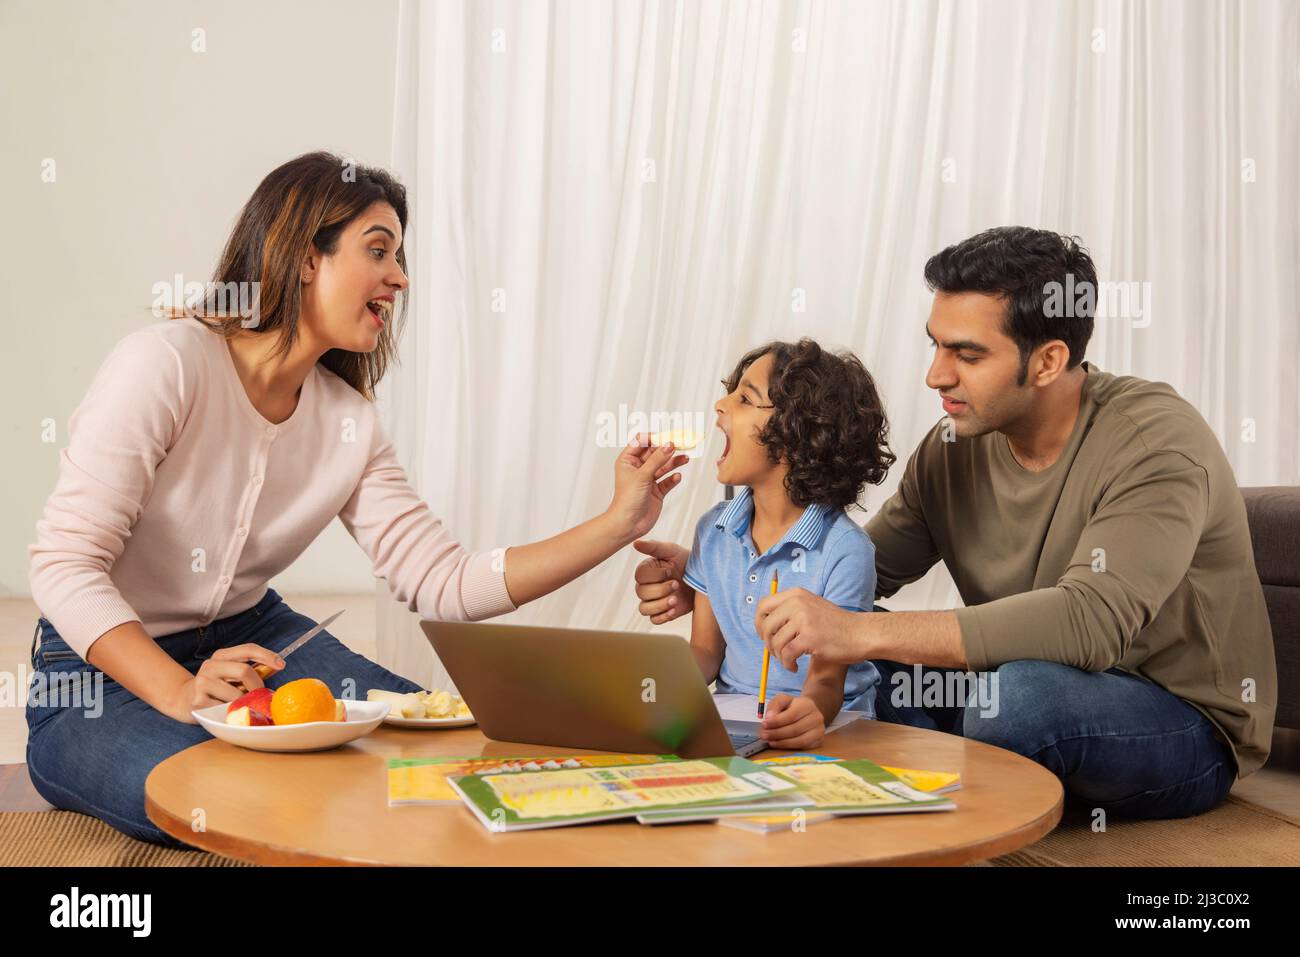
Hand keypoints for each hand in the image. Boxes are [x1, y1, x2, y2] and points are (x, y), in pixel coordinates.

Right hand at [164, 644, 283, 722]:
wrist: (183, 699)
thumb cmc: (215, 687)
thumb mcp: (229, 673)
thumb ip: (249, 670)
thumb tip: (277, 667)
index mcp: (221, 656)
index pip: (248, 649)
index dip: (267, 655)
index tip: (282, 664)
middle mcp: (210, 666)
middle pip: (244, 671)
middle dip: (257, 685)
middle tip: (259, 695)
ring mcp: (202, 683)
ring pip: (236, 694)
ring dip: (243, 702)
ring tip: (237, 704)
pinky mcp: (198, 701)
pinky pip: (225, 708)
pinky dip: (231, 712)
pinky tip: (224, 710)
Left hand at [607, 433, 689, 541]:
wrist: (628, 524)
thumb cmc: (627, 500)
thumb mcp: (642, 475)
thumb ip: (657, 459)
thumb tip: (669, 444)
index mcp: (628, 461)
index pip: (641, 441)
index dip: (654, 438)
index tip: (668, 437)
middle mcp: (638, 469)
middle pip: (655, 452)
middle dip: (668, 449)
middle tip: (682, 444)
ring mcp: (648, 480)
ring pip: (664, 466)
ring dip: (674, 462)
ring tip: (685, 459)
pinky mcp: (656, 491)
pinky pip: (667, 481)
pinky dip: (673, 478)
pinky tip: (677, 477)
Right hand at [633, 539, 692, 623]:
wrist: (704, 579)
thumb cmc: (687, 561)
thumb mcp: (673, 551)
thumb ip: (654, 547)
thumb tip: (636, 544)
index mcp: (647, 570)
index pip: (640, 576)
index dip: (655, 575)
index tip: (670, 570)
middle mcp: (646, 586)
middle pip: (641, 592)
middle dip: (660, 589)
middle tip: (677, 584)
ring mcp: (653, 601)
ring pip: (644, 609)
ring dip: (659, 605)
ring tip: (675, 600)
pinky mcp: (662, 613)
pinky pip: (654, 619)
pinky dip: (663, 616)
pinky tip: (674, 609)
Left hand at [755, 588, 864, 670]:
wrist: (861, 633)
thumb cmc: (837, 624)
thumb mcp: (812, 606)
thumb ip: (790, 611)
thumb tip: (764, 626)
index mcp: (796, 595)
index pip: (763, 605)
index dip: (759, 623)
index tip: (764, 635)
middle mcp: (797, 604)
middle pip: (766, 626)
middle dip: (767, 643)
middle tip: (777, 653)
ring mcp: (803, 620)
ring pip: (775, 642)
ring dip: (779, 656)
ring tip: (789, 660)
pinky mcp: (809, 638)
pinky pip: (786, 654)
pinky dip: (787, 664)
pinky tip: (794, 666)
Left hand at [760, 693, 825, 749]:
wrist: (809, 712)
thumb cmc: (794, 706)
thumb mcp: (783, 700)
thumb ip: (774, 706)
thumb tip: (769, 718)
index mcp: (807, 705)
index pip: (791, 715)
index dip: (776, 722)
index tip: (764, 725)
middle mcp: (816, 718)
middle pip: (794, 729)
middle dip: (776, 733)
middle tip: (764, 735)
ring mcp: (819, 730)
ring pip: (799, 740)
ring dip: (782, 742)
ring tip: (769, 741)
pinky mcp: (819, 741)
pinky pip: (803, 746)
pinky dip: (789, 747)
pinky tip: (778, 744)